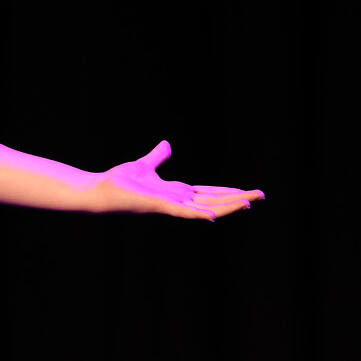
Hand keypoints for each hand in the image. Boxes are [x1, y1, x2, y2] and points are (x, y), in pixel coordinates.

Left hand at [88, 141, 263, 220]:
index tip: (248, 193)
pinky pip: (182, 213)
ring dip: (227, 206)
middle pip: (214, 201)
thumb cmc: (119, 181)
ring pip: (205, 208)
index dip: (228, 193)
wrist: (99, 189)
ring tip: (249, 202)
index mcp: (176, 192)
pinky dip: (198, 214)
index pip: (208, 194)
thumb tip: (167, 144)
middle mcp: (177, 201)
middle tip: (261, 196)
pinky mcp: (158, 206)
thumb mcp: (145, 165)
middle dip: (236, 199)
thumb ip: (158, 156)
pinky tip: (214, 216)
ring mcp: (169, 205)